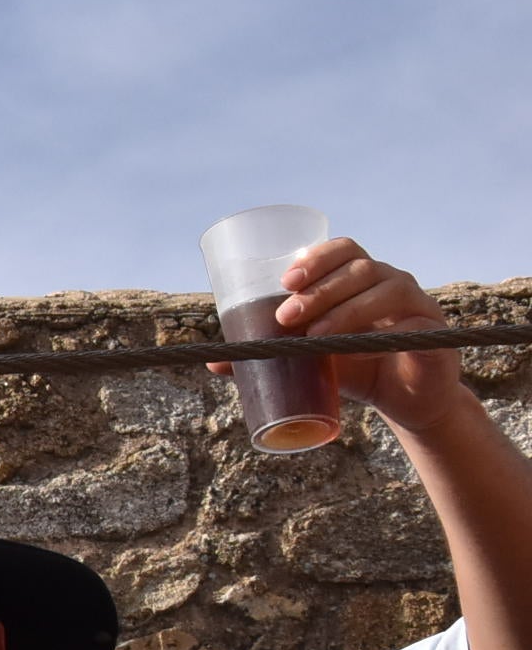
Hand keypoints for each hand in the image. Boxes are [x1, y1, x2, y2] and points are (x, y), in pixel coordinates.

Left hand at [264, 239, 470, 435]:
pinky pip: (413, 325)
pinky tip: (364, 349)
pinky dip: (386, 335)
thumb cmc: (356, 369)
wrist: (406, 400)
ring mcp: (418, 303)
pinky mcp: (435, 333)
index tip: (285, 281)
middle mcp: (391, 282)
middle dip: (320, 289)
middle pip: (360, 267)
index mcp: (361, 279)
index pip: (343, 250)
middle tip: (286, 316)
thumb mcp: (311, 361)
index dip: (316, 258)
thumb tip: (214, 363)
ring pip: (387, 289)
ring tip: (315, 336)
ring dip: (347, 310)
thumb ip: (270, 355)